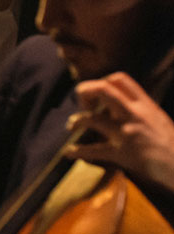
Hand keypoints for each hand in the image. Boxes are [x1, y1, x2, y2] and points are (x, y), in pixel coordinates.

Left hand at [69, 72, 173, 194]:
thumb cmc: (171, 145)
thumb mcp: (158, 119)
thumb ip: (139, 110)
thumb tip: (116, 106)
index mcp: (145, 105)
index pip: (120, 79)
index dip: (102, 82)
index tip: (96, 95)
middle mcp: (135, 115)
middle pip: (103, 89)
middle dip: (85, 91)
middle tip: (81, 103)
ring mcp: (127, 133)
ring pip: (92, 119)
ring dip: (76, 120)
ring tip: (71, 125)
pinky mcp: (122, 154)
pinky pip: (93, 150)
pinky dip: (77, 151)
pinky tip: (69, 152)